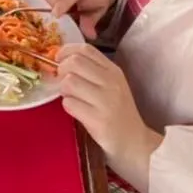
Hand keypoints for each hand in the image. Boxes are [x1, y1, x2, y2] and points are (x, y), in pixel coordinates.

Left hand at [56, 43, 161, 180]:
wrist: (134, 142)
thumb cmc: (118, 112)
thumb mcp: (112, 85)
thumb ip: (93, 71)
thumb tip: (62, 60)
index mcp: (114, 71)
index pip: (86, 49)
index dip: (67, 51)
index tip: (59, 59)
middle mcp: (111, 82)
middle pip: (74, 62)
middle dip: (61, 70)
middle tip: (62, 81)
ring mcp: (105, 101)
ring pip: (69, 82)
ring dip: (63, 90)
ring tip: (70, 97)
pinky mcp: (98, 120)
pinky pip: (69, 104)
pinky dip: (67, 106)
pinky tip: (75, 110)